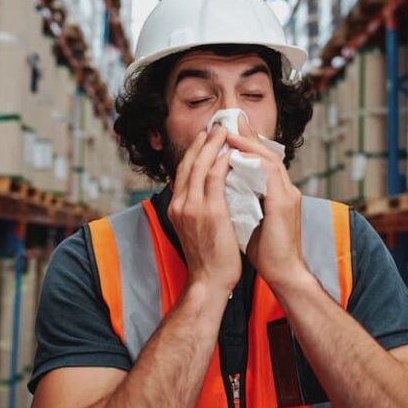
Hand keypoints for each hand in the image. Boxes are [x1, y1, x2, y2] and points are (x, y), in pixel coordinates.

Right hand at [168, 126, 241, 294]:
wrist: (209, 282)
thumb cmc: (209, 259)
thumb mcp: (197, 229)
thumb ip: (200, 209)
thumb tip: (211, 195)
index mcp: (177, 206)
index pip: (184, 171)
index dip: (195, 152)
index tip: (206, 138)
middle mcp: (180, 203)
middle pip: (189, 163)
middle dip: (202, 141)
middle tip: (215, 126)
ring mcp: (192, 206)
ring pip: (200, 165)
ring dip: (212, 144)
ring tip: (224, 130)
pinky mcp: (209, 211)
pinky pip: (214, 177)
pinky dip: (221, 161)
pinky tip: (231, 151)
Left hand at [225, 116, 307, 288]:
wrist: (284, 273)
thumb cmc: (267, 251)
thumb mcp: (250, 219)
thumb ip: (242, 202)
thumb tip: (221, 191)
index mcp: (278, 193)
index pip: (261, 161)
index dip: (245, 144)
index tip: (227, 132)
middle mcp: (285, 189)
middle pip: (266, 152)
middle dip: (246, 135)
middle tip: (228, 120)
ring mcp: (286, 194)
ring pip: (267, 157)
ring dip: (246, 143)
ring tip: (227, 132)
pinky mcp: (283, 202)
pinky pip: (268, 172)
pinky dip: (251, 160)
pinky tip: (234, 154)